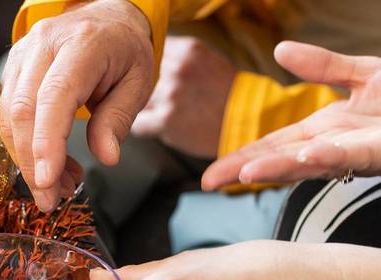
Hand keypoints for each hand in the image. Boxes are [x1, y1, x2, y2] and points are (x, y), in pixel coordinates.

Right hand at [0, 0, 153, 210]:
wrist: (106, 17)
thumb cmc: (124, 52)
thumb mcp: (138, 83)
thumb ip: (119, 119)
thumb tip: (106, 157)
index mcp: (82, 44)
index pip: (55, 96)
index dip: (47, 142)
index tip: (47, 181)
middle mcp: (44, 44)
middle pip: (23, 109)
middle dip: (31, 162)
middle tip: (49, 200)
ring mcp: (23, 54)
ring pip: (9, 115)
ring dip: (26, 160)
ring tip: (54, 187)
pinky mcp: (13, 69)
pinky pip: (8, 114)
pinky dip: (24, 147)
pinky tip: (48, 166)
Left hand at [131, 36, 235, 158]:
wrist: (245, 120)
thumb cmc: (223, 92)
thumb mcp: (204, 60)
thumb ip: (175, 58)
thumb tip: (145, 61)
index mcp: (187, 51)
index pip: (149, 53)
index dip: (145, 67)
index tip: (149, 76)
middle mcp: (177, 70)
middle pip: (139, 78)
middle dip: (141, 88)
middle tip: (155, 97)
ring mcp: (171, 96)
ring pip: (136, 101)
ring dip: (143, 108)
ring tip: (162, 111)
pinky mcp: (166, 121)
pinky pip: (139, 125)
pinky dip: (145, 127)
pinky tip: (158, 125)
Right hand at [202, 41, 380, 188]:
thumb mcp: (363, 74)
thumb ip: (322, 66)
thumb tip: (281, 50)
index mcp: (323, 131)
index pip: (272, 146)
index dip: (241, 158)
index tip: (211, 175)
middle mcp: (333, 148)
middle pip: (281, 161)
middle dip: (246, 172)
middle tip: (211, 182)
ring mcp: (358, 154)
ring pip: (311, 165)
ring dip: (278, 170)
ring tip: (245, 174)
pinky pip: (353, 157)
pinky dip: (327, 159)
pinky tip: (304, 157)